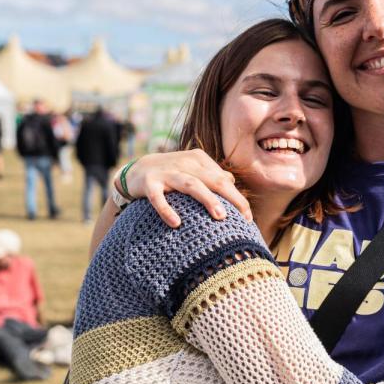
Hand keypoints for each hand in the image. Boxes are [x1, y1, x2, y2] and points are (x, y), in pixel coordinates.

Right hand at [123, 150, 251, 227]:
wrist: (134, 171)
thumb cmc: (171, 174)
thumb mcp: (192, 170)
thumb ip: (211, 175)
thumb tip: (232, 181)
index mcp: (198, 159)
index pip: (223, 179)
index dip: (237, 198)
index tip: (248, 217)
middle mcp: (184, 163)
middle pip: (213, 180)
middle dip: (231, 197)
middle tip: (244, 216)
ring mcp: (166, 172)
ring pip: (191, 185)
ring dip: (207, 199)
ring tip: (221, 216)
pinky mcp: (148, 183)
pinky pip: (158, 198)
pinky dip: (166, 209)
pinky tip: (176, 223)